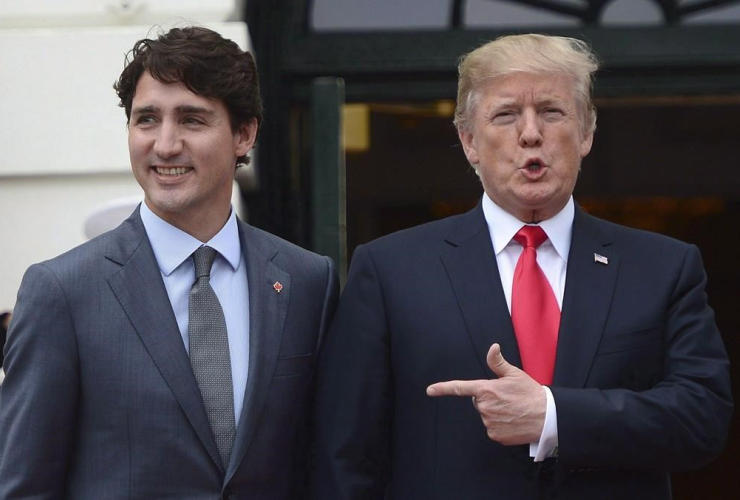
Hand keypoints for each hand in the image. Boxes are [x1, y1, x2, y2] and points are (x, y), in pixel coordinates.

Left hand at [426, 343, 545, 444]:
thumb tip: (493, 347)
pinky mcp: (495, 435)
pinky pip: (492, 428)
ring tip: (513, 410)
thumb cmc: (531, 393)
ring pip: (486, 415)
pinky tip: (513, 421)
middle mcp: (484, 407)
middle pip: (479, 402)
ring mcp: (489, 422)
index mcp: (486, 390)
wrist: (547, 416)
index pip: (460, 388)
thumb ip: (498, 362)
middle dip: (489, 399)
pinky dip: (500, 425)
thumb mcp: (515, 374)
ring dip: (495, 412)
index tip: (430, 390)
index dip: (443, 388)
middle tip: (507, 399)